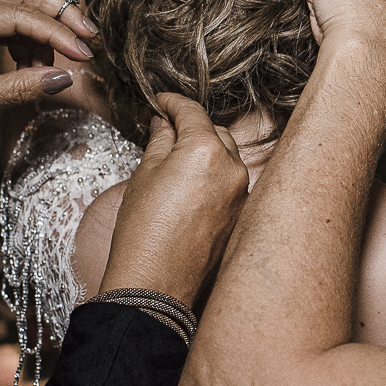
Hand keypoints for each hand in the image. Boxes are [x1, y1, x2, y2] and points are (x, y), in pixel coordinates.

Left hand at [0, 0, 98, 143]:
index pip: (20, 15)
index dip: (57, 34)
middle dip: (61, 13)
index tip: (84, 54)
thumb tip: (63, 79)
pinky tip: (30, 62)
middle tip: (88, 38)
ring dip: (44, 27)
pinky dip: (29, 34)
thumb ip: (17, 89)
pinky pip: (10, 11)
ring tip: (50, 65)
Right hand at [99, 94, 248, 306]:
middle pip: (215, 132)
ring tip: (174, 159)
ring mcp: (242, 192)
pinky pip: (230, 182)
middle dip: (191, 128)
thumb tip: (164, 124)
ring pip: (226, 157)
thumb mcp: (144, 176)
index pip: (193, 112)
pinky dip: (213, 175)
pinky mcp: (241, 213)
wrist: (156, 284)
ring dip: (205, 151)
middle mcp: (233, 168)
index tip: (161, 100)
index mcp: (207, 151)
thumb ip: (159, 142)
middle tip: (164, 130)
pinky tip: (189, 184)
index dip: (173, 102)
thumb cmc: (144, 232)